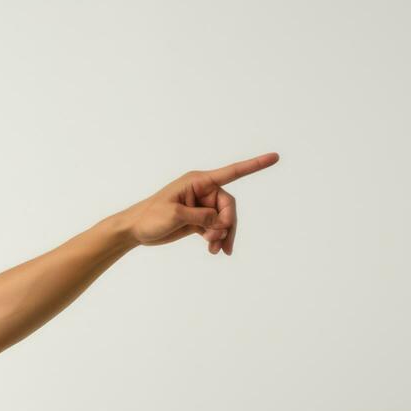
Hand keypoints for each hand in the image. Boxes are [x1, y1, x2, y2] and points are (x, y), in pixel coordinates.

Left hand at [118, 152, 278, 254]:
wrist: (135, 230)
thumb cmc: (150, 217)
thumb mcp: (175, 216)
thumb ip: (201, 217)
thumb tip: (220, 222)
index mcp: (198, 182)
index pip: (232, 172)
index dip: (254, 165)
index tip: (275, 158)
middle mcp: (202, 191)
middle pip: (229, 205)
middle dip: (227, 224)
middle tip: (217, 240)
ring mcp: (201, 206)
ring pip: (224, 219)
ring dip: (223, 235)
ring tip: (215, 250)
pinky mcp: (198, 220)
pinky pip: (216, 228)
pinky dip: (217, 240)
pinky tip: (213, 251)